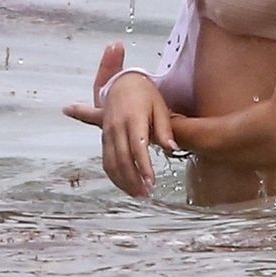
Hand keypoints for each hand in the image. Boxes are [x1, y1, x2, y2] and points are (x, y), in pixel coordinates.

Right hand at [62, 42, 177, 197]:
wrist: (122, 81)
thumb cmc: (144, 94)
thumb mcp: (160, 106)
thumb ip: (165, 129)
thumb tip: (172, 150)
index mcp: (133, 117)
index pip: (137, 147)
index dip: (143, 167)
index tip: (151, 182)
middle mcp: (116, 126)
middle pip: (122, 158)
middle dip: (133, 179)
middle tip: (147, 194)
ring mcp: (107, 132)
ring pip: (111, 162)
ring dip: (123, 181)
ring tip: (138, 194)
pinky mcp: (103, 137)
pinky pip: (106, 160)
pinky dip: (114, 175)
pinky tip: (124, 185)